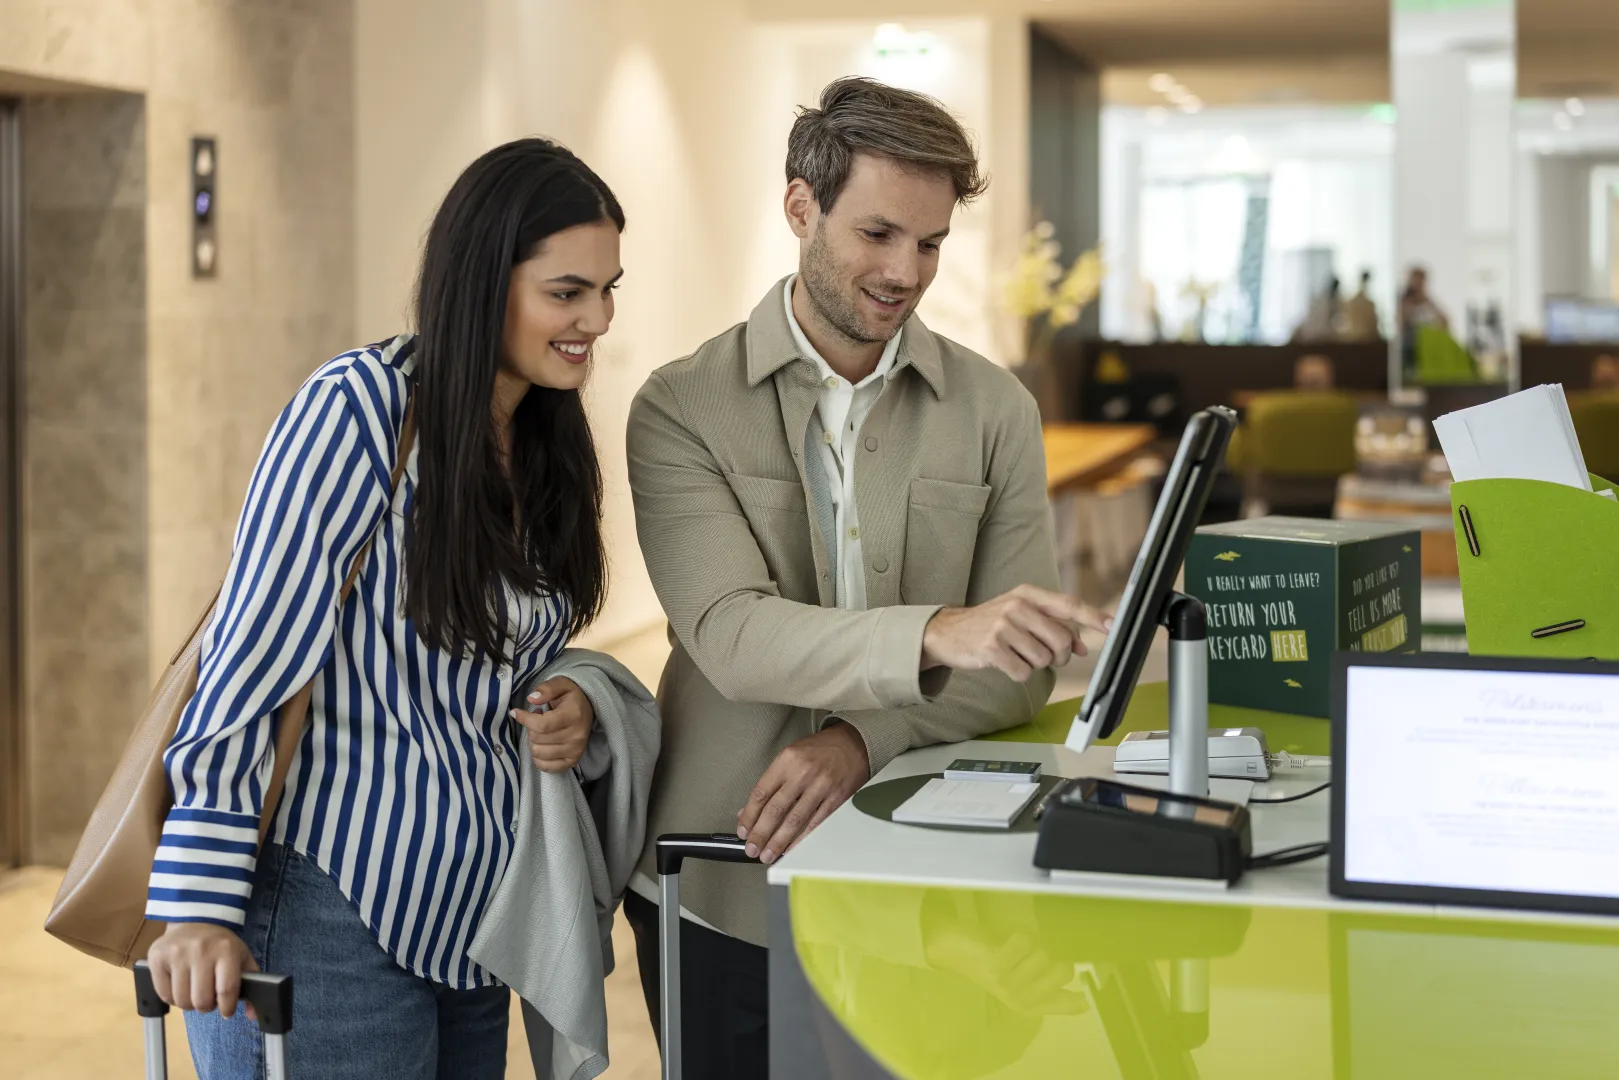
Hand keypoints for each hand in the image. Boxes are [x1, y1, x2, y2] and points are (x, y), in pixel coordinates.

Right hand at [146, 922, 259, 1017]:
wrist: (195, 920)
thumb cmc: (220, 944)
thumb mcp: (241, 957)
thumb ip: (250, 984)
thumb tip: (253, 1015)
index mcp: (225, 950)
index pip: (226, 990)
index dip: (226, 1007)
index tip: (226, 1010)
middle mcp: (200, 950)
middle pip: (201, 1000)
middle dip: (207, 1006)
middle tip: (208, 998)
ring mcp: (176, 954)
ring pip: (181, 1001)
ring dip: (189, 1003)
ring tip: (194, 991)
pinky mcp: (157, 958)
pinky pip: (164, 994)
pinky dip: (173, 998)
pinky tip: (180, 986)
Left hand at [512, 677, 593, 772]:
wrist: (589, 709)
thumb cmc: (571, 697)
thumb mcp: (561, 684)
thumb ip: (546, 688)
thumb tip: (531, 699)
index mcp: (573, 715)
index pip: (542, 725)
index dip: (524, 719)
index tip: (516, 712)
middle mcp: (576, 736)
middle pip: (537, 739)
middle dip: (530, 728)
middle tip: (537, 720)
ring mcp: (575, 750)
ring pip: (538, 753)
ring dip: (533, 742)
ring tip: (541, 732)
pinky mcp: (573, 761)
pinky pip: (546, 767)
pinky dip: (538, 758)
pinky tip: (542, 746)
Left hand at [737, 722, 869, 864]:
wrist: (852, 744)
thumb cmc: (819, 750)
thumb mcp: (789, 758)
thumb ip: (770, 784)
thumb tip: (749, 811)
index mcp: (787, 760)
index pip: (761, 793)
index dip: (749, 816)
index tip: (743, 831)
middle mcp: (803, 772)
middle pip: (776, 809)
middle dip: (761, 833)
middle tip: (752, 849)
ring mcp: (821, 786)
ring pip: (795, 820)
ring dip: (779, 841)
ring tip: (768, 854)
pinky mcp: (836, 798)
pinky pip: (816, 824)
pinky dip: (802, 839)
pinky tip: (792, 848)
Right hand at [920, 585, 1112, 681]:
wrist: (947, 632)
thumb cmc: (990, 624)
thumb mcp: (1021, 616)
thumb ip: (1053, 626)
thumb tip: (1083, 646)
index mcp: (1028, 594)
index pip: (1068, 605)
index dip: (1093, 616)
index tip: (1112, 625)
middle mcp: (1017, 606)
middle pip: (1061, 640)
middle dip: (1059, 656)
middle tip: (1045, 655)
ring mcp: (1003, 626)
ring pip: (1044, 659)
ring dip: (1035, 664)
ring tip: (1016, 653)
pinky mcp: (992, 647)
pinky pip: (1023, 671)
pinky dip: (1018, 673)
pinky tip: (1003, 662)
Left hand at [923, 927, 1089, 1016]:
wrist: (950, 948)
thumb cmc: (992, 961)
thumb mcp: (1024, 979)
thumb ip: (1052, 991)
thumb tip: (1085, 1003)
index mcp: (1030, 1004)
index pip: (1068, 1004)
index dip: (1079, 995)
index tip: (1086, 992)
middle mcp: (1021, 1000)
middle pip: (1064, 971)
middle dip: (1050, 953)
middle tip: (1027, 955)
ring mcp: (1008, 985)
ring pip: (1044, 953)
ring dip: (1031, 943)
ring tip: (1011, 948)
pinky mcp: (997, 967)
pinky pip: (1026, 941)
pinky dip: (1018, 934)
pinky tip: (1004, 941)